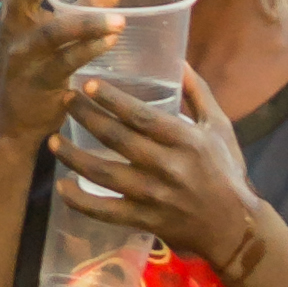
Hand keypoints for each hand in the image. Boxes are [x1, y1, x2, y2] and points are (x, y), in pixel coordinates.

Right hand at [0, 0, 116, 154]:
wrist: (13, 118)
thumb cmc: (36, 67)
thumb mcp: (49, 33)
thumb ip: (81, 9)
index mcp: (16, 8)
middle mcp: (13, 26)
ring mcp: (23, 55)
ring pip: (53, 31)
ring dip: (90, 23)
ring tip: (119, 23)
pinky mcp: (38, 81)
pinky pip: (66, 62)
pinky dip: (91, 49)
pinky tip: (110, 43)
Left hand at [54, 61, 258, 268]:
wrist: (235, 228)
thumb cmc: (226, 171)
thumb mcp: (218, 127)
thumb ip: (197, 93)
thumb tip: (177, 59)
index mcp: (186, 141)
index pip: (142, 117)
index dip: (112, 100)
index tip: (87, 85)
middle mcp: (168, 167)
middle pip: (117, 139)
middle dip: (86, 117)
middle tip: (64, 100)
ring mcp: (154, 196)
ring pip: (104, 173)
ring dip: (73, 156)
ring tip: (52, 139)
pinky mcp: (145, 220)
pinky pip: (105, 211)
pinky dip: (81, 201)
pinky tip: (62, 186)